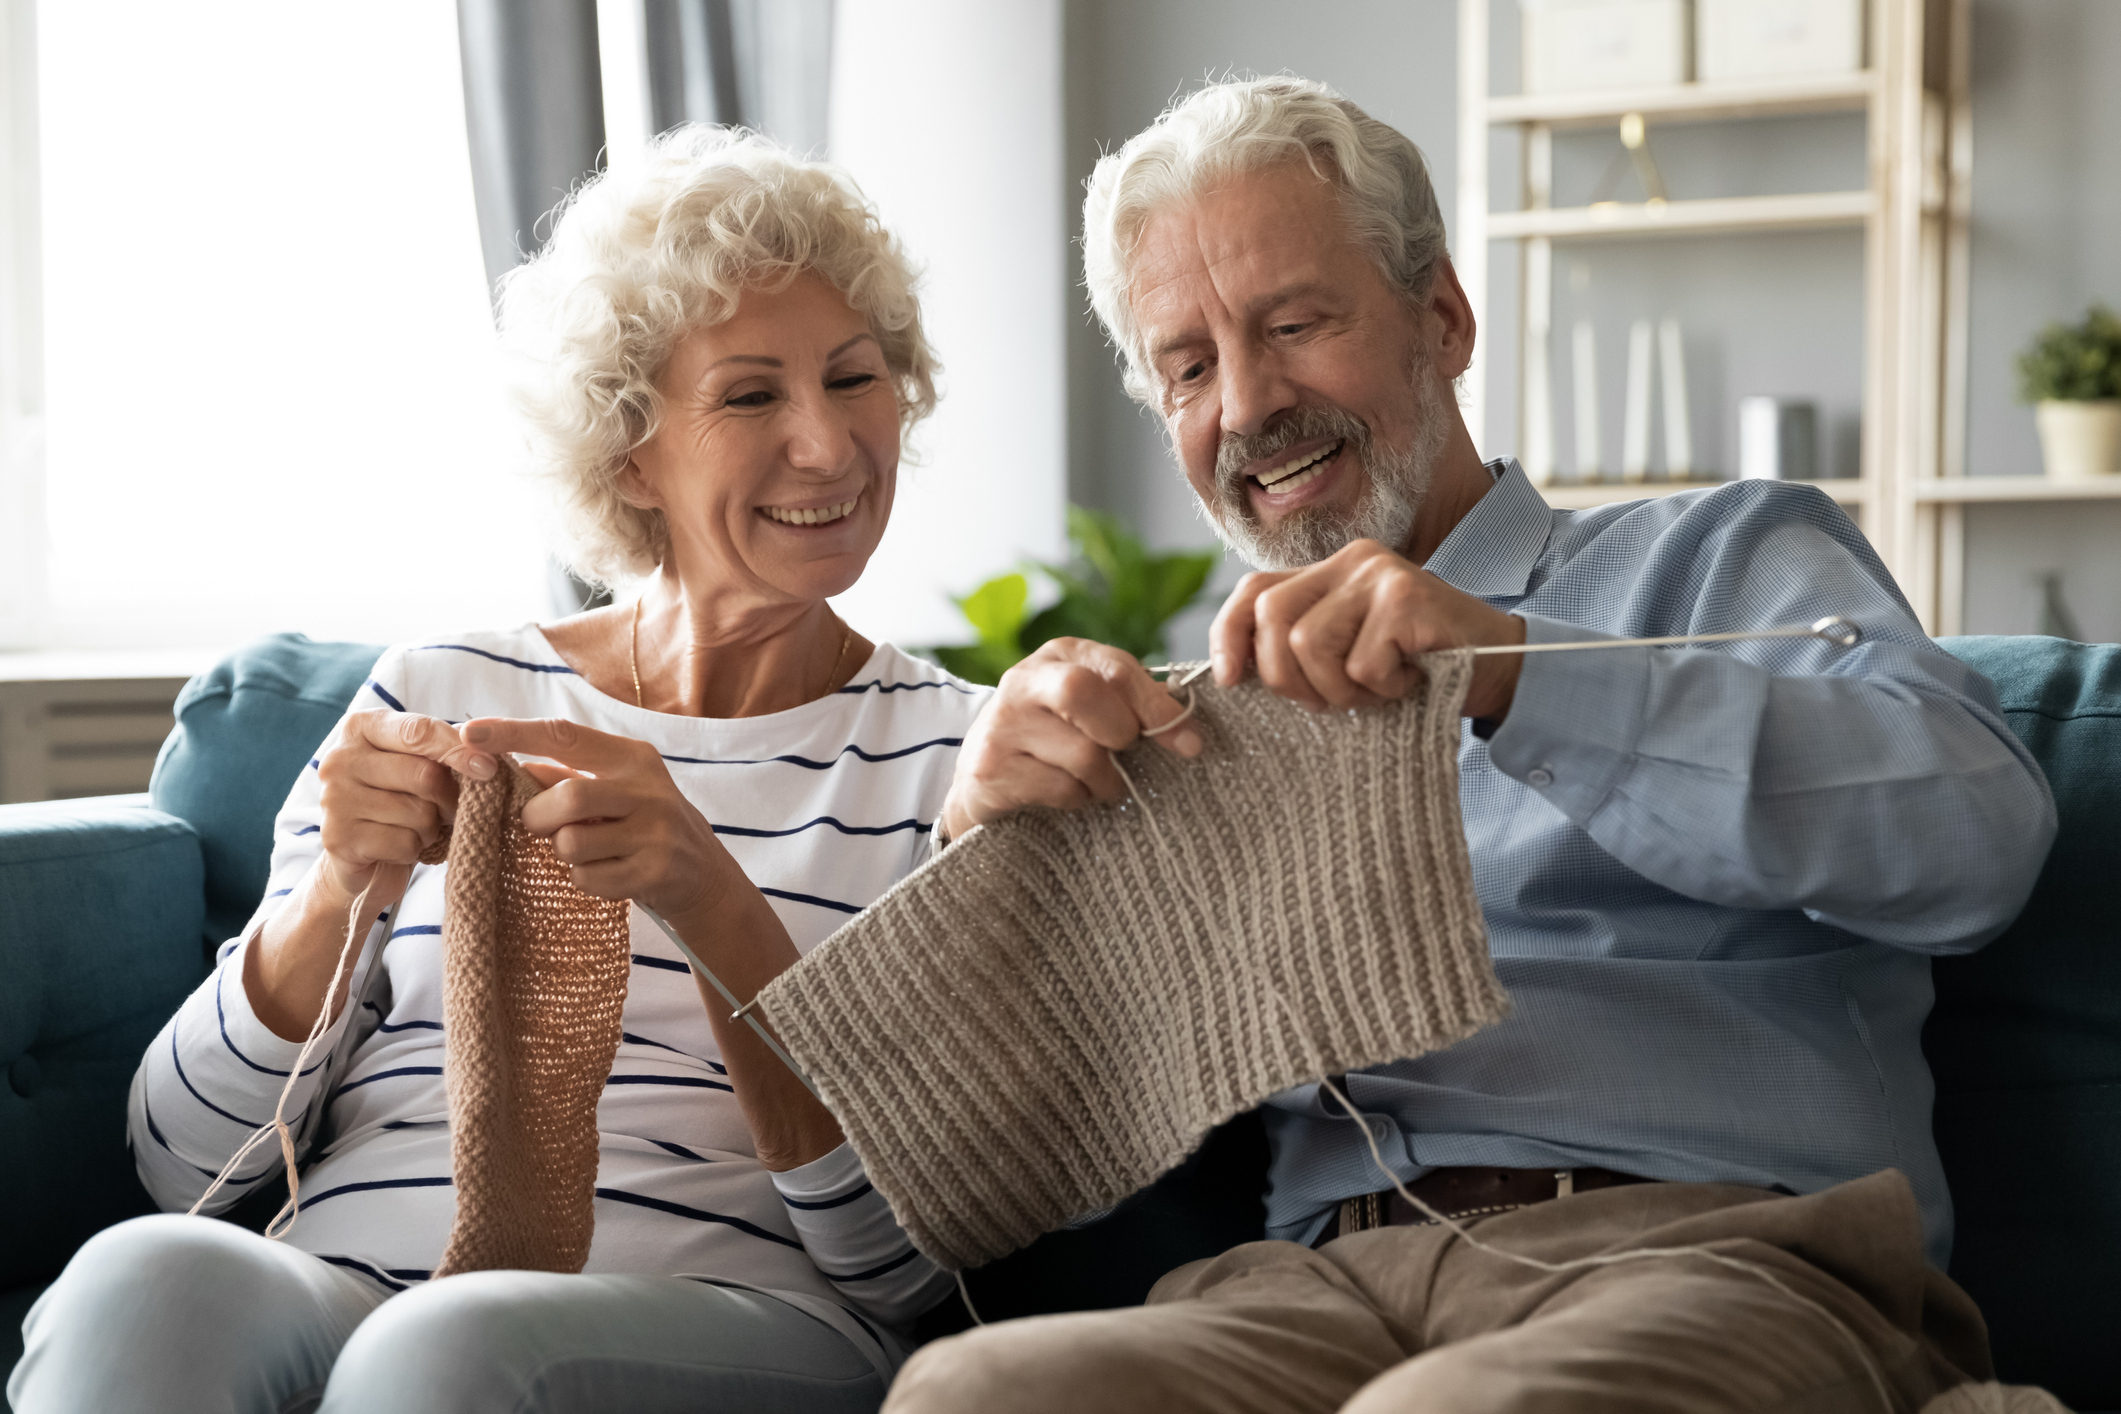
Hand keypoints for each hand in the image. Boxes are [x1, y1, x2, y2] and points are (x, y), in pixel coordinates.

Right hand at [315, 710, 497, 905]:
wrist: (362, 855)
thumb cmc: (398, 799)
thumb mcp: (418, 763)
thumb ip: (445, 750)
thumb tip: (487, 756)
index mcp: (361, 727)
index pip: (419, 731)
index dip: (459, 750)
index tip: (489, 768)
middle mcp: (340, 759)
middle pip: (425, 775)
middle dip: (449, 798)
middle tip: (448, 809)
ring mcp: (334, 800)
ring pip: (419, 813)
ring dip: (432, 827)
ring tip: (417, 827)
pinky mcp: (339, 840)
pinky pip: (405, 843)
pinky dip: (415, 849)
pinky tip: (400, 846)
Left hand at [460, 717, 732, 926]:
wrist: (705, 874)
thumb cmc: (643, 824)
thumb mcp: (615, 790)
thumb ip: (566, 776)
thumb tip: (509, 766)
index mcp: (631, 757)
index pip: (564, 735)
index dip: (513, 733)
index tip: (470, 732)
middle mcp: (648, 788)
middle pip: (566, 797)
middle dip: (537, 818)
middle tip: (540, 827)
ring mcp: (655, 831)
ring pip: (571, 843)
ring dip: (564, 854)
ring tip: (587, 852)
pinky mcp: (654, 871)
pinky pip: (588, 879)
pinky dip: (584, 880)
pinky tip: (608, 873)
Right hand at [939, 638, 1200, 840]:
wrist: (983, 779)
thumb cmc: (1055, 740)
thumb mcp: (1092, 708)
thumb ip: (1133, 705)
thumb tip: (1189, 733)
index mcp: (1060, 656)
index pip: (1116, 669)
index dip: (1157, 706)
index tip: (1189, 742)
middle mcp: (1024, 681)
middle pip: (1083, 692)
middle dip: (1119, 733)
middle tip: (1122, 755)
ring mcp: (1002, 724)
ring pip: (1082, 753)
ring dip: (1104, 780)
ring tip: (1095, 782)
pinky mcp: (991, 768)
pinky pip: (1060, 789)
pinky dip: (1077, 800)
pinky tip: (1065, 794)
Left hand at [1211, 539, 1526, 719]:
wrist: (1499, 665)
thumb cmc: (1417, 667)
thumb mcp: (1347, 654)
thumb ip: (1299, 647)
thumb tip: (1231, 673)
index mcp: (1328, 571)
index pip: (1253, 591)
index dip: (1229, 635)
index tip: (1229, 681)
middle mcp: (1351, 560)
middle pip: (1273, 620)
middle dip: (1288, 679)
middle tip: (1332, 700)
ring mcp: (1380, 574)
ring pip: (1309, 645)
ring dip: (1340, 689)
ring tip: (1376, 688)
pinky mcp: (1406, 597)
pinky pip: (1360, 664)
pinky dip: (1381, 689)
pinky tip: (1408, 680)